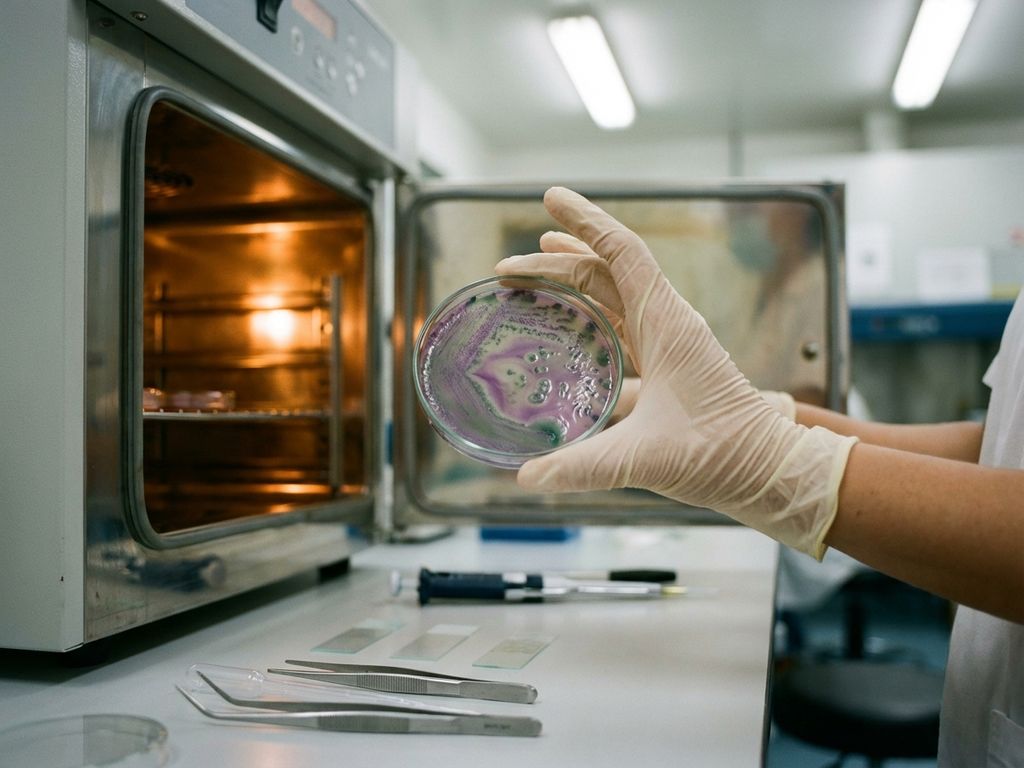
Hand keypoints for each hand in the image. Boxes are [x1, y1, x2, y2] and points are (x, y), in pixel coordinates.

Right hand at [495, 188, 856, 557]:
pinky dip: (589, 314)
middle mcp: (667, 323)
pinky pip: (621, 324)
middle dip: (557, 259)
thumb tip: (526, 478)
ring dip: (572, 280)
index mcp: (667, 324)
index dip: (584, 221)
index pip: (620, 253)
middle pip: (606, 271)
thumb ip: (583, 467)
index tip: (551, 197)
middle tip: (508, 265)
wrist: (767, 470)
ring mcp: (668, 342)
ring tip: (532, 274)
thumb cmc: (720, 454)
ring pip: (613, 295)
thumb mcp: (645, 459)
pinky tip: (567, 329)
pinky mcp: (667, 365)